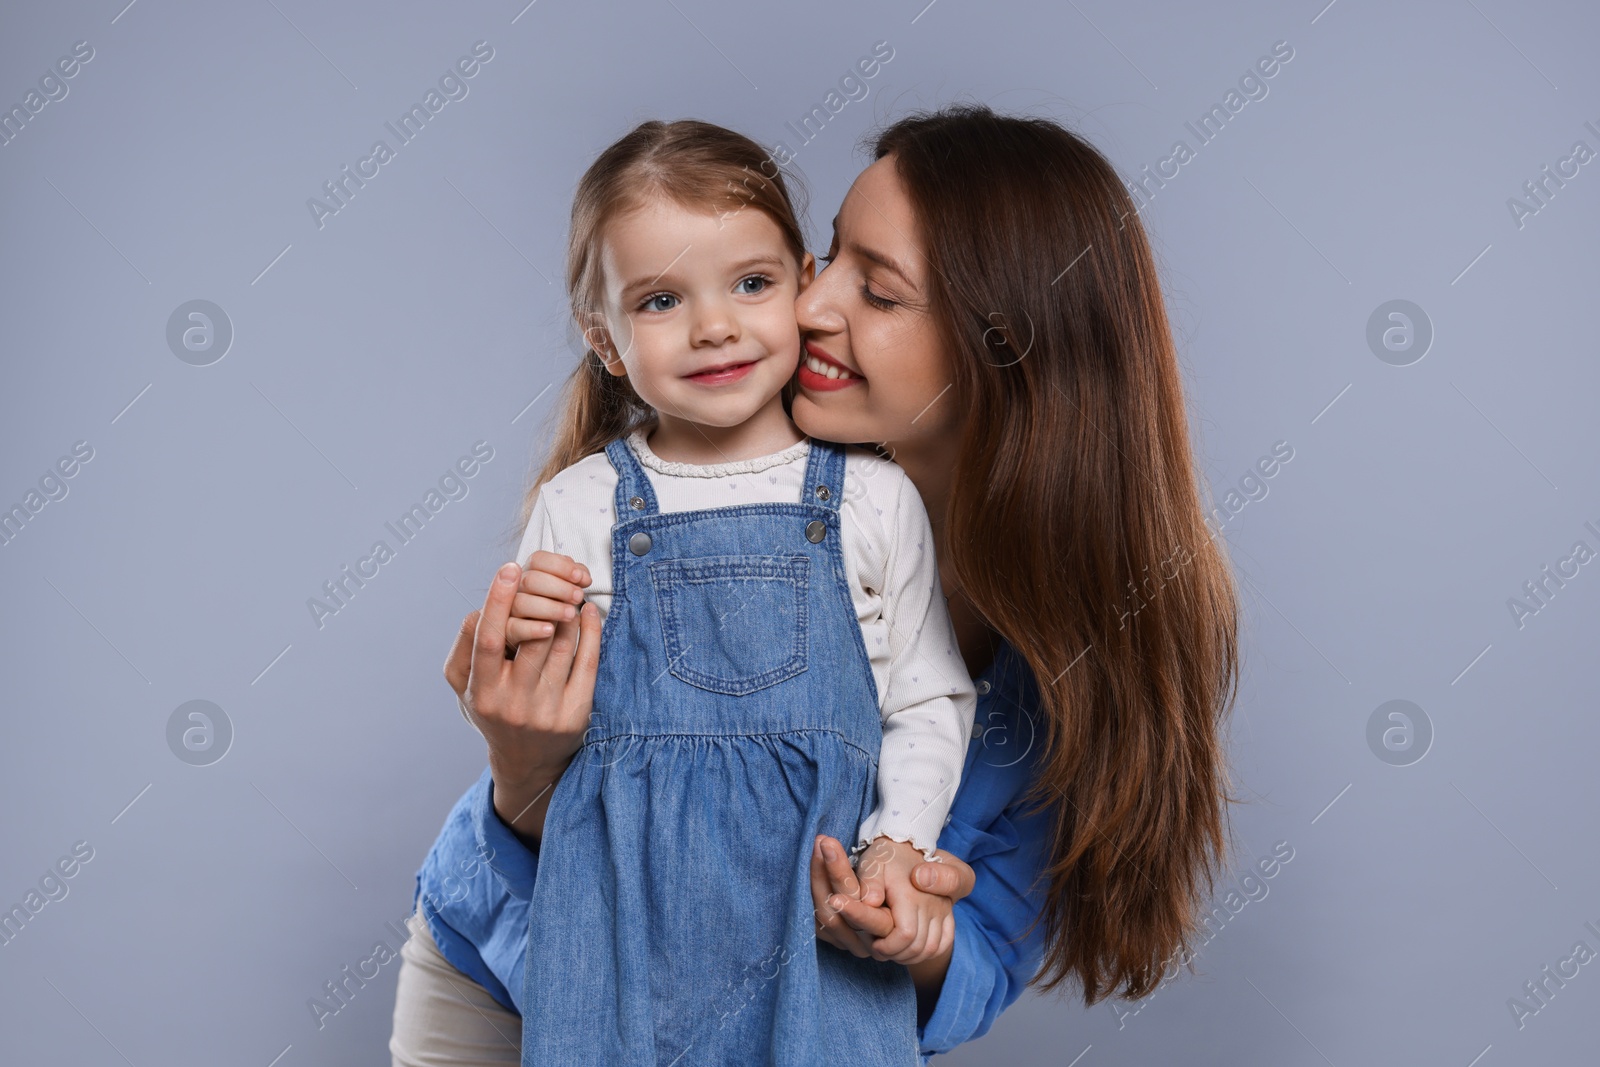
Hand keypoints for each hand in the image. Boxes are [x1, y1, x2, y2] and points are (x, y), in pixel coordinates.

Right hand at [444, 561, 600, 843]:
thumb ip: (465, 645)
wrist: (526, 760)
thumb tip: (482, 606)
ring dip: (566, 612)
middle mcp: (514, 703)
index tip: (510, 568)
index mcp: (482, 692)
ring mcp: (547, 709)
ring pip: (561, 645)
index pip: (489, 639)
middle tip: (551, 580)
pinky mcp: (576, 713)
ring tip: (568, 594)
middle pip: (531, 638)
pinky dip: (590, 631)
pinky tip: (588, 614)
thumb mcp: (465, 684)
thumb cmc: (493, 707)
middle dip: (542, 602)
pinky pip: (587, 661)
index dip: (499, 601)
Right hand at [505, 551, 592, 646]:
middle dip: (559, 586)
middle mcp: (515, 591)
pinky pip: (514, 628)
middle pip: (530, 579)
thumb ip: (573, 580)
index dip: (560, 565)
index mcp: (528, 575)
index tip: (579, 577)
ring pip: (521, 603)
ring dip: (550, 607)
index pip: (538, 560)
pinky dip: (533, 628)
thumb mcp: (562, 594)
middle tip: (578, 596)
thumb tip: (583, 578)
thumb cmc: (549, 614)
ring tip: (570, 614)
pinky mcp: (505, 633)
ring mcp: (508, 611)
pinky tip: (550, 630)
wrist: (530, 646)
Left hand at [852, 837, 953, 964]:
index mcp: (911, 894)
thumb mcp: (871, 864)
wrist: (907, 845)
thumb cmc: (884, 858)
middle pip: (918, 945)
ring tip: (893, 950)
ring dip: (911, 955)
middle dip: (896, 954)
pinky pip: (945, 942)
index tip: (874, 943)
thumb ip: (870, 883)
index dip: (888, 946)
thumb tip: (872, 902)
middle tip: (879, 949)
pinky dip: (929, 952)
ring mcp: (943, 909)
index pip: (905, 934)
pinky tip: (912, 949)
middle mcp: (932, 903)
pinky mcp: (948, 913)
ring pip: (932, 947)